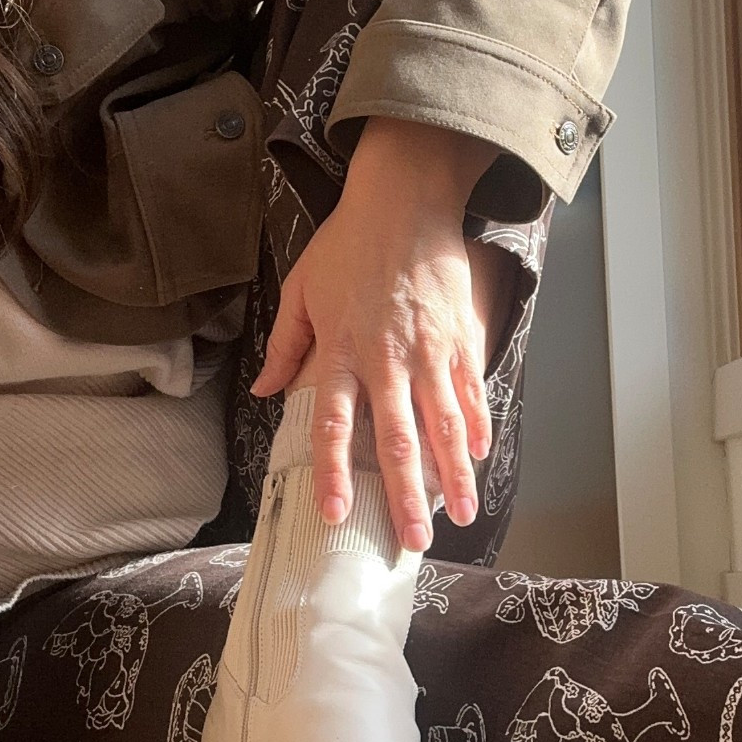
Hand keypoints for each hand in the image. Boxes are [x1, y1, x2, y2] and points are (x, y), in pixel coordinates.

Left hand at [251, 118, 498, 550]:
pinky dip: (477, 427)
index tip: (335, 516)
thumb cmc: (349, 243)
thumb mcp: (301, 289)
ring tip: (459, 515)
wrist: (406, 199)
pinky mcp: (460, 338)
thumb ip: (284, 346)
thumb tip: (263, 392)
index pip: (332, 427)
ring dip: (452, 475)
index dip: (332, 475)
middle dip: (405, 497)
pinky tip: (478, 458)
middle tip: (414, 542)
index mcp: (341, 352)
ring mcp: (429, 352)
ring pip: (443, 426)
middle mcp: (387, 360)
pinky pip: (470, 392)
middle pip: (396, 441)